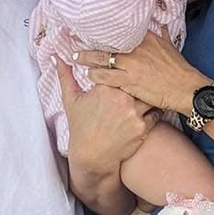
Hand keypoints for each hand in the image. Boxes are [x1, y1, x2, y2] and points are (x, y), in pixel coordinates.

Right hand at [56, 58, 157, 172]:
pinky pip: (156, 112)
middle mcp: (121, 98)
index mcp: (105, 87)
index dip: (125, 65)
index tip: (129, 64)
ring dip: (152, 93)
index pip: (120, 67)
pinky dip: (155, 109)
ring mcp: (133, 113)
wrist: (92, 157)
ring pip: (151, 95)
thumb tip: (57, 58)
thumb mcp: (71, 100)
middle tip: (148, 73)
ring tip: (154, 90)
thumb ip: (65, 76)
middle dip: (143, 77)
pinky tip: (153, 107)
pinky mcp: (142, 127)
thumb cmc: (81, 127)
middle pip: (139, 79)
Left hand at [76, 28, 210, 114]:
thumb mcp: (171, 47)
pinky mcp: (128, 81)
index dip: (103, 30)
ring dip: (88, 60)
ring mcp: (130, 64)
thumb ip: (163, 35)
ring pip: (101, 60)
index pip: (119, 30)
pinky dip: (95, 75)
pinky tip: (89, 75)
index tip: (91, 28)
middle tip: (73, 40)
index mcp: (144, 38)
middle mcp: (135, 48)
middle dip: (88, 43)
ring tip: (78, 59)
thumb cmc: (179, 69)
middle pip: (106, 43)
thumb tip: (163, 26)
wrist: (185, 88)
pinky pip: (105, 77)